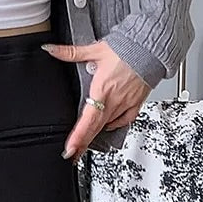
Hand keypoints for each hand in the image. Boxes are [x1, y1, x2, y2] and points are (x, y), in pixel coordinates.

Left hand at [43, 40, 150, 161]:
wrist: (150, 46)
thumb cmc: (127, 48)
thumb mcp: (95, 50)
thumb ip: (71, 53)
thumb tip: (51, 50)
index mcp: (102, 89)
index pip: (88, 120)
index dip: (78, 137)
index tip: (70, 149)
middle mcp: (114, 100)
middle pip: (96, 128)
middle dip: (83, 143)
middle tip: (73, 155)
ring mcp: (125, 103)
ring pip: (108, 125)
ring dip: (96, 135)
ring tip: (84, 145)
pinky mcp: (136, 103)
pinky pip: (125, 120)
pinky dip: (115, 124)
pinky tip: (107, 127)